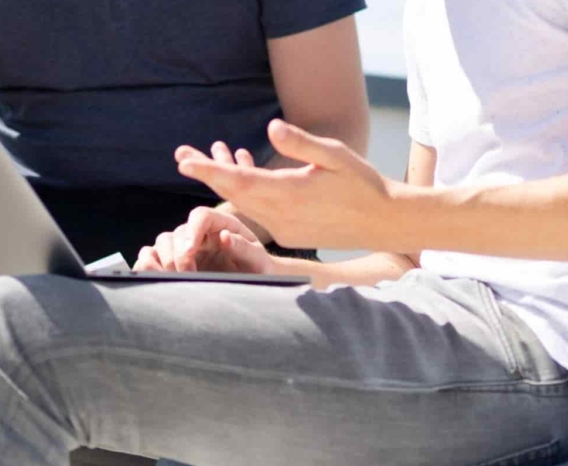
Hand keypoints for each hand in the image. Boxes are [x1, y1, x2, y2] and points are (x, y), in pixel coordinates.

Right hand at [133, 204, 273, 273]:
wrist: (252, 286)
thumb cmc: (258, 271)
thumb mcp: (259, 261)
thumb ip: (244, 248)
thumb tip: (224, 237)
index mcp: (222, 224)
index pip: (200, 216)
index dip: (192, 231)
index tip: (190, 253)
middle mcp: (200, 232)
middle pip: (178, 232)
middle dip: (178, 255)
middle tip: (188, 275)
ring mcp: (184, 246)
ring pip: (161, 242)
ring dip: (164, 261)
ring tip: (177, 279)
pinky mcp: (172, 261)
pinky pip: (150, 255)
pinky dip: (148, 264)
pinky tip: (158, 277)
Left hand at [176, 119, 397, 250]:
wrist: (384, 222)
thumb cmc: (363, 183)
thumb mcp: (334, 155)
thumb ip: (300, 142)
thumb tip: (270, 128)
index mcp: (289, 194)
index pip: (238, 182)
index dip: (209, 171)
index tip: (184, 162)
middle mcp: (280, 216)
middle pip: (233, 195)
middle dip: (207, 174)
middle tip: (182, 155)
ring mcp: (283, 230)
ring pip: (243, 205)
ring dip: (226, 182)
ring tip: (210, 157)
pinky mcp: (288, 235)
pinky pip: (257, 213)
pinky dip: (246, 194)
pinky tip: (243, 172)